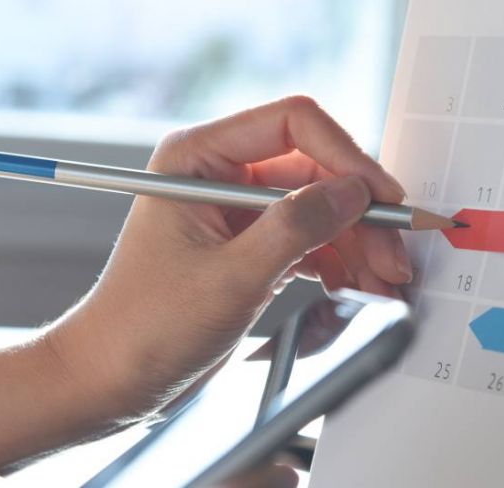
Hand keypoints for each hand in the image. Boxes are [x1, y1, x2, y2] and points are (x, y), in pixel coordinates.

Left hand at [46, 96, 412, 419]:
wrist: (111, 380)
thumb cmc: (142, 327)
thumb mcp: (230, 276)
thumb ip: (295, 228)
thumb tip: (352, 192)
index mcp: (196, 157)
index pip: (291, 123)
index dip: (345, 155)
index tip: (380, 195)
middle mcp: (219, 174)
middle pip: (316, 169)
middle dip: (359, 213)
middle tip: (393, 254)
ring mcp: (238, 212)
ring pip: (320, 207)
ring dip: (357, 242)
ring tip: (384, 279)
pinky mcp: (251, 246)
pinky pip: (310, 239)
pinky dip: (339, 261)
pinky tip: (355, 284)